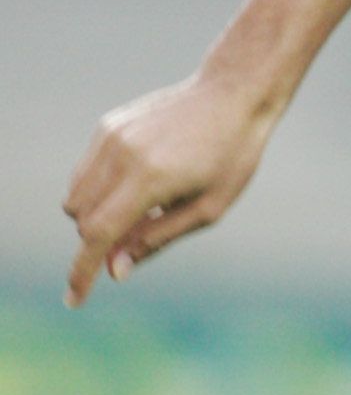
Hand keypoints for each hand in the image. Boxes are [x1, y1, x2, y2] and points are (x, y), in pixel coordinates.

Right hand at [62, 69, 279, 305]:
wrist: (232, 94)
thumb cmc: (231, 157)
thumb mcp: (207, 209)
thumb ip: (156, 240)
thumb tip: (115, 270)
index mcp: (151, 179)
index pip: (99, 234)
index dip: (83, 272)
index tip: (74, 299)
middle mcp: (122, 154)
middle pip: (81, 218)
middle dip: (99, 239)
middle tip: (140, 235)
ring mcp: (110, 136)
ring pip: (75, 195)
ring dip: (95, 215)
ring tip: (145, 205)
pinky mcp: (107, 125)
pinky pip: (85, 172)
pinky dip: (99, 189)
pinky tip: (140, 180)